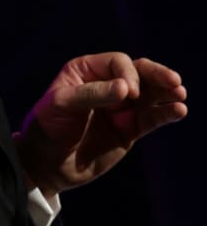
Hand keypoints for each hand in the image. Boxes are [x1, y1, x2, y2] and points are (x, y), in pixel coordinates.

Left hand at [13, 52, 187, 197]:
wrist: (46, 163)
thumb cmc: (48, 126)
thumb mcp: (63, 104)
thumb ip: (93, 95)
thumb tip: (126, 88)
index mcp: (85, 70)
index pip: (117, 63)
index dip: (127, 74)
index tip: (127, 93)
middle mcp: (105, 85)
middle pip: (138, 72)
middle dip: (156, 74)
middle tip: (174, 81)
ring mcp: (119, 107)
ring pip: (149, 94)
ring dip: (166, 91)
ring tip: (179, 93)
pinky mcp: (128, 129)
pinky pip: (151, 118)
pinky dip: (165, 113)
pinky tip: (178, 110)